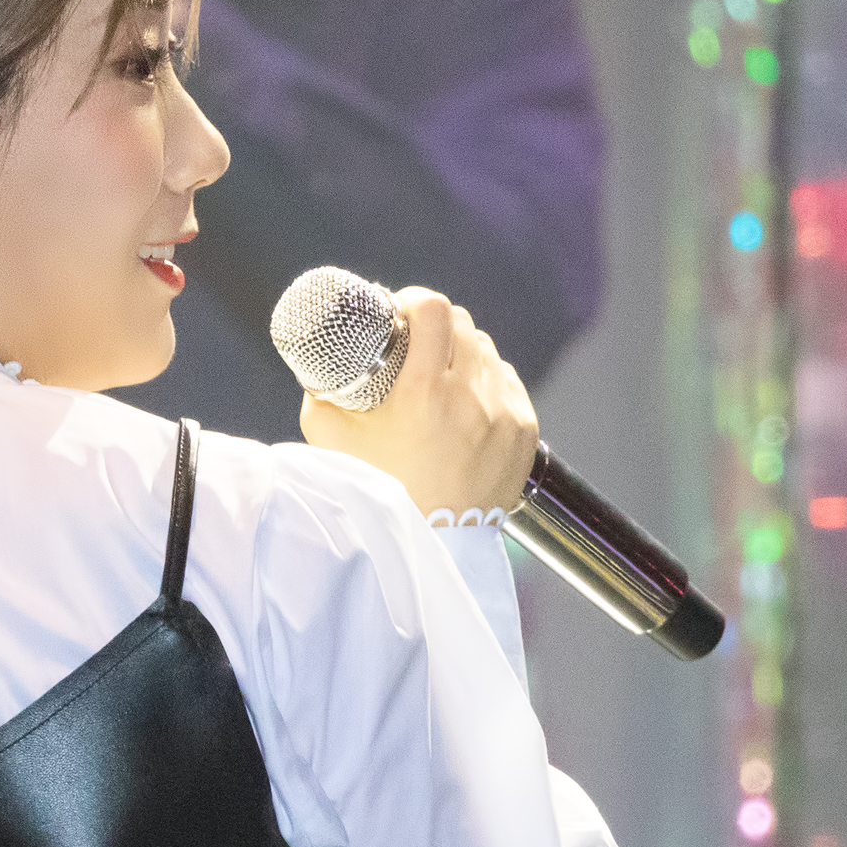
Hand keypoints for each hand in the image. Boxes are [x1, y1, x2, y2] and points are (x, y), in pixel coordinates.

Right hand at [299, 288, 538, 515]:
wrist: (432, 545)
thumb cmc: (377, 491)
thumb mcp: (329, 439)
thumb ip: (322, 393)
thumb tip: (321, 363)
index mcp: (424, 394)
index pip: (434, 310)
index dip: (414, 301)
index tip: (399, 312)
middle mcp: (472, 398)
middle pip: (462, 324)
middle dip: (435, 326)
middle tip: (413, 343)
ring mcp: (505, 413)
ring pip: (487, 350)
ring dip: (462, 351)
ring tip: (439, 375)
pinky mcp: (525, 430)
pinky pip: (507, 381)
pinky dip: (485, 382)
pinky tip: (466, 402)